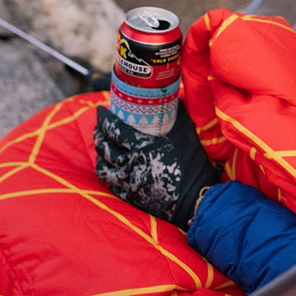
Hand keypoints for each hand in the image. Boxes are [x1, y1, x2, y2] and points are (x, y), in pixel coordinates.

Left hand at [94, 106, 219, 228]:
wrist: (197, 199)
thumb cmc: (194, 164)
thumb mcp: (186, 134)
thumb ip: (177, 114)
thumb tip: (173, 97)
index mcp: (143, 147)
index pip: (115, 129)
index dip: (104, 119)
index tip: (100, 111)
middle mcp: (132, 164)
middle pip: (105, 148)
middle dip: (99, 135)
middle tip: (99, 127)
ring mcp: (129, 183)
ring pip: (103, 168)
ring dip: (99, 155)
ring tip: (101, 147)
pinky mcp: (131, 197)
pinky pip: (112, 184)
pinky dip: (108, 174)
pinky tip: (109, 168)